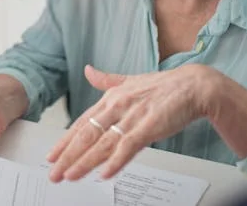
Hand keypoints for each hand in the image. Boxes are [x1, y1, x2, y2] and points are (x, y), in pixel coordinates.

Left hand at [48, 64, 218, 181]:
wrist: (194, 86)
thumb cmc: (165, 86)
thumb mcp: (130, 80)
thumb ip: (107, 80)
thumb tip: (88, 71)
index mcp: (111, 97)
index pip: (82, 123)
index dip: (65, 141)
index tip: (52, 155)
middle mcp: (117, 106)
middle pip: (86, 135)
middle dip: (68, 156)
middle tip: (55, 173)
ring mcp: (132, 116)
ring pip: (103, 143)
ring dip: (85, 162)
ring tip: (70, 176)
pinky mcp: (149, 126)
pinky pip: (129, 146)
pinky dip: (116, 160)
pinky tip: (105, 173)